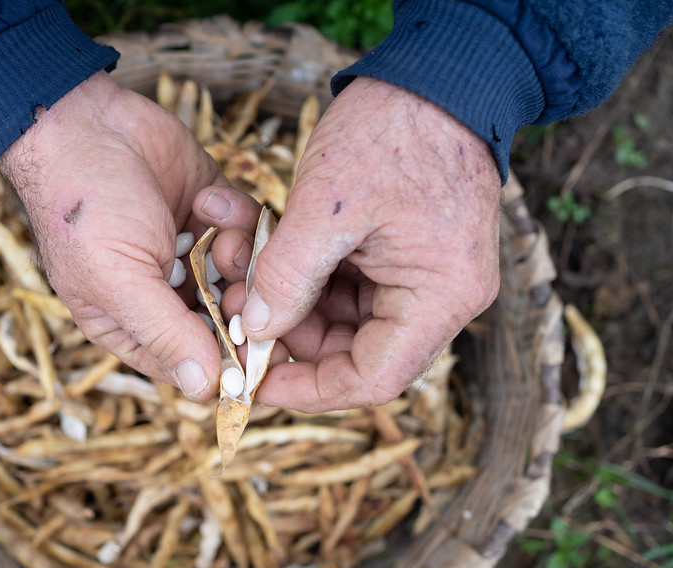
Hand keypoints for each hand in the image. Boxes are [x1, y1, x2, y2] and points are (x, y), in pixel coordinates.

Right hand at [0, 72, 259, 400]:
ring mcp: (192, 252)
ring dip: (241, 258)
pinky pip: (250, 231)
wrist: (82, 120)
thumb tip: (206, 390)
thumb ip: (166, 334)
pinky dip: (239, 217)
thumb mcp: (118, 280)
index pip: (189, 365)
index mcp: (130, 324)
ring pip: (246, 278)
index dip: (225, 365)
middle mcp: (164, 293)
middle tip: (237, 287)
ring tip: (221, 235)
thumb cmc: (82, 206)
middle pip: (226, 326)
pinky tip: (210, 199)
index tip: (255, 355)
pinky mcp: (213, 212)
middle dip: (239, 307)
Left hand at [226, 77, 501, 411]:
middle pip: (353, 349)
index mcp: (440, 297)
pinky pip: (344, 282)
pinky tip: (262, 242)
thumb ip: (287, 275)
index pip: (373, 377)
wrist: (437, 73)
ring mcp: (422, 274)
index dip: (309, 389)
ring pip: (341, 316)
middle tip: (232, 305)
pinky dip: (302, 269)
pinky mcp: (403, 252)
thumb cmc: (395, 130)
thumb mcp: (328, 206)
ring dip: (286, 296)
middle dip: (286, 331)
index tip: (255, 380)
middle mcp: (439, 296)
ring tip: (238, 260)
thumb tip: (254, 331)